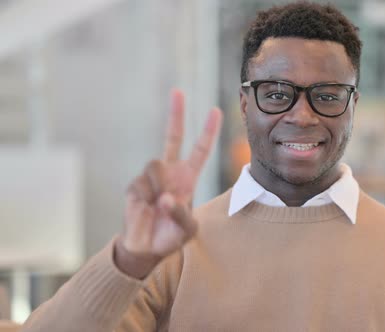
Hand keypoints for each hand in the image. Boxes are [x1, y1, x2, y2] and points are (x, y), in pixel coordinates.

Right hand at [114, 90, 222, 278]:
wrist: (145, 248)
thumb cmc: (170, 237)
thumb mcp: (187, 231)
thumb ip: (182, 215)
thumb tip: (167, 198)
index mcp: (188, 179)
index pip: (200, 150)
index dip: (207, 132)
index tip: (215, 111)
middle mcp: (170, 173)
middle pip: (173, 137)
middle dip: (176, 114)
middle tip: (177, 91)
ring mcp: (152, 177)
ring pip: (156, 164)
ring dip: (160, 186)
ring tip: (160, 206)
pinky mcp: (135, 186)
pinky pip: (142, 182)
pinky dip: (147, 197)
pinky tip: (147, 209)